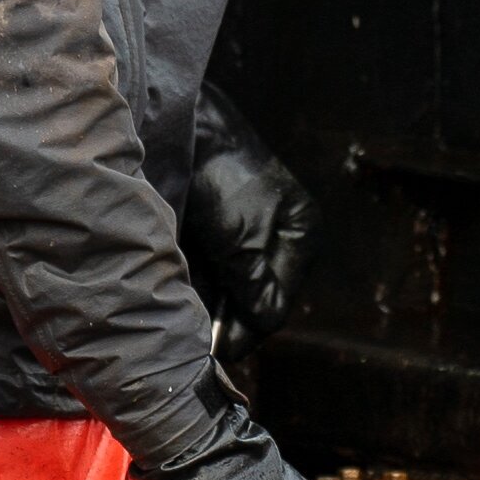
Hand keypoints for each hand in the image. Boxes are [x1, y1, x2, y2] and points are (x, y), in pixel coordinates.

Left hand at [181, 86, 315, 360]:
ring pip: (228, 285)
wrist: (187, 129)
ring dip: (207, 300)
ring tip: (183, 313)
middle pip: (254, 295)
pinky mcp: (219, 227)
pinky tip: (178, 286)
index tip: (219, 350)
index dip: (249, 328)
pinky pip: (212, 267)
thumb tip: (258, 331)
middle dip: (226, 314)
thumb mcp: (241, 240)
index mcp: (301, 237)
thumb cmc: (222, 179)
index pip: (278, 302)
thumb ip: (251, 287)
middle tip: (197, 337)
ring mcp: (249, 231)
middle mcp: (279, 237)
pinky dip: (196, 279)